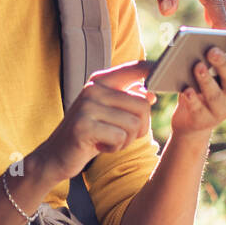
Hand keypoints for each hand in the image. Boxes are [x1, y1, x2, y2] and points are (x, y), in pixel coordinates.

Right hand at [35, 60, 155, 182]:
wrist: (55, 156)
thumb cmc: (88, 134)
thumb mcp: (108, 113)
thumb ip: (127, 100)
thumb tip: (152, 93)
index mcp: (101, 81)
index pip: (137, 68)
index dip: (156, 69)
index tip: (170, 70)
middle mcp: (94, 88)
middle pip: (143, 105)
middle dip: (139, 128)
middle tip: (121, 136)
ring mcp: (87, 106)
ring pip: (133, 124)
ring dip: (126, 140)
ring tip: (107, 140)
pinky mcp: (84, 126)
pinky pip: (120, 138)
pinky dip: (115, 148)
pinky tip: (99, 147)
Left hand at [169, 30, 225, 136]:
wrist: (191, 119)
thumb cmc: (200, 85)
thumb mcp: (208, 69)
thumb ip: (211, 52)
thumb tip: (207, 34)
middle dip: (223, 63)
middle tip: (211, 50)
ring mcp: (222, 110)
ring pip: (216, 95)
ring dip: (207, 80)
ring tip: (197, 66)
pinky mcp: (204, 121)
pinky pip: (199, 110)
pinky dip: (193, 99)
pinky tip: (186, 89)